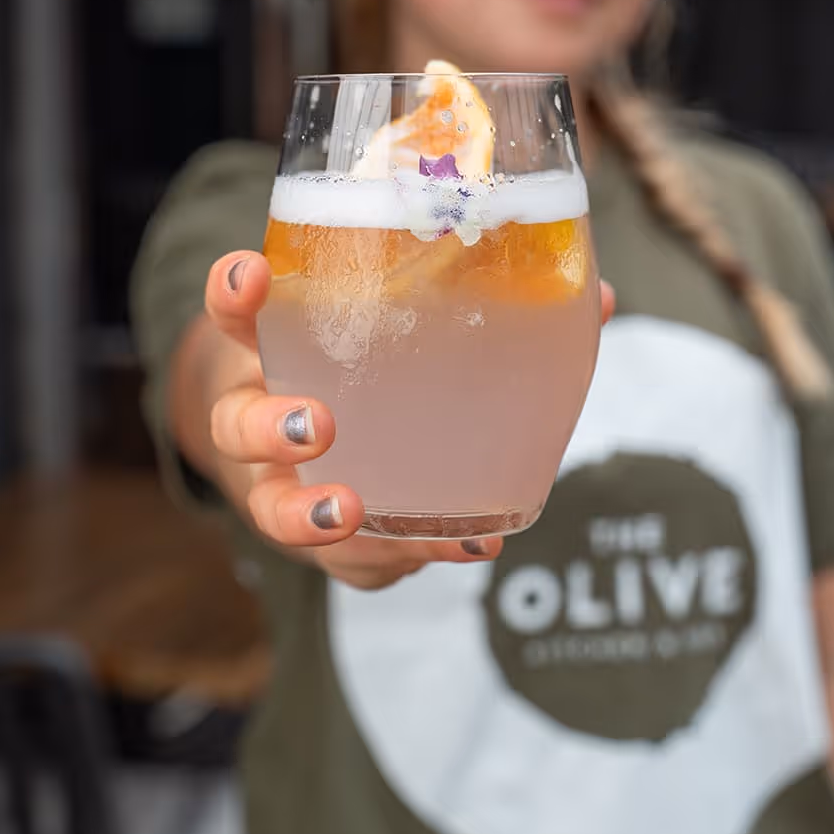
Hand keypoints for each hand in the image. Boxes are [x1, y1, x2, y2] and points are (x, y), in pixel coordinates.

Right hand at [204, 251, 613, 589]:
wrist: (296, 446)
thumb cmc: (362, 369)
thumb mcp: (392, 325)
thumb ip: (485, 306)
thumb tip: (598, 298)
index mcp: (273, 350)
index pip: (237, 313)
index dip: (235, 293)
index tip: (251, 273)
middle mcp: (261, 418)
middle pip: (237, 424)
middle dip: (270, 427)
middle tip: (319, 425)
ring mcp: (280, 487)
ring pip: (273, 507)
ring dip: (309, 513)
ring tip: (353, 509)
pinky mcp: (320, 540)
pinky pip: (350, 559)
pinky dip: (401, 555)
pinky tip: (465, 544)